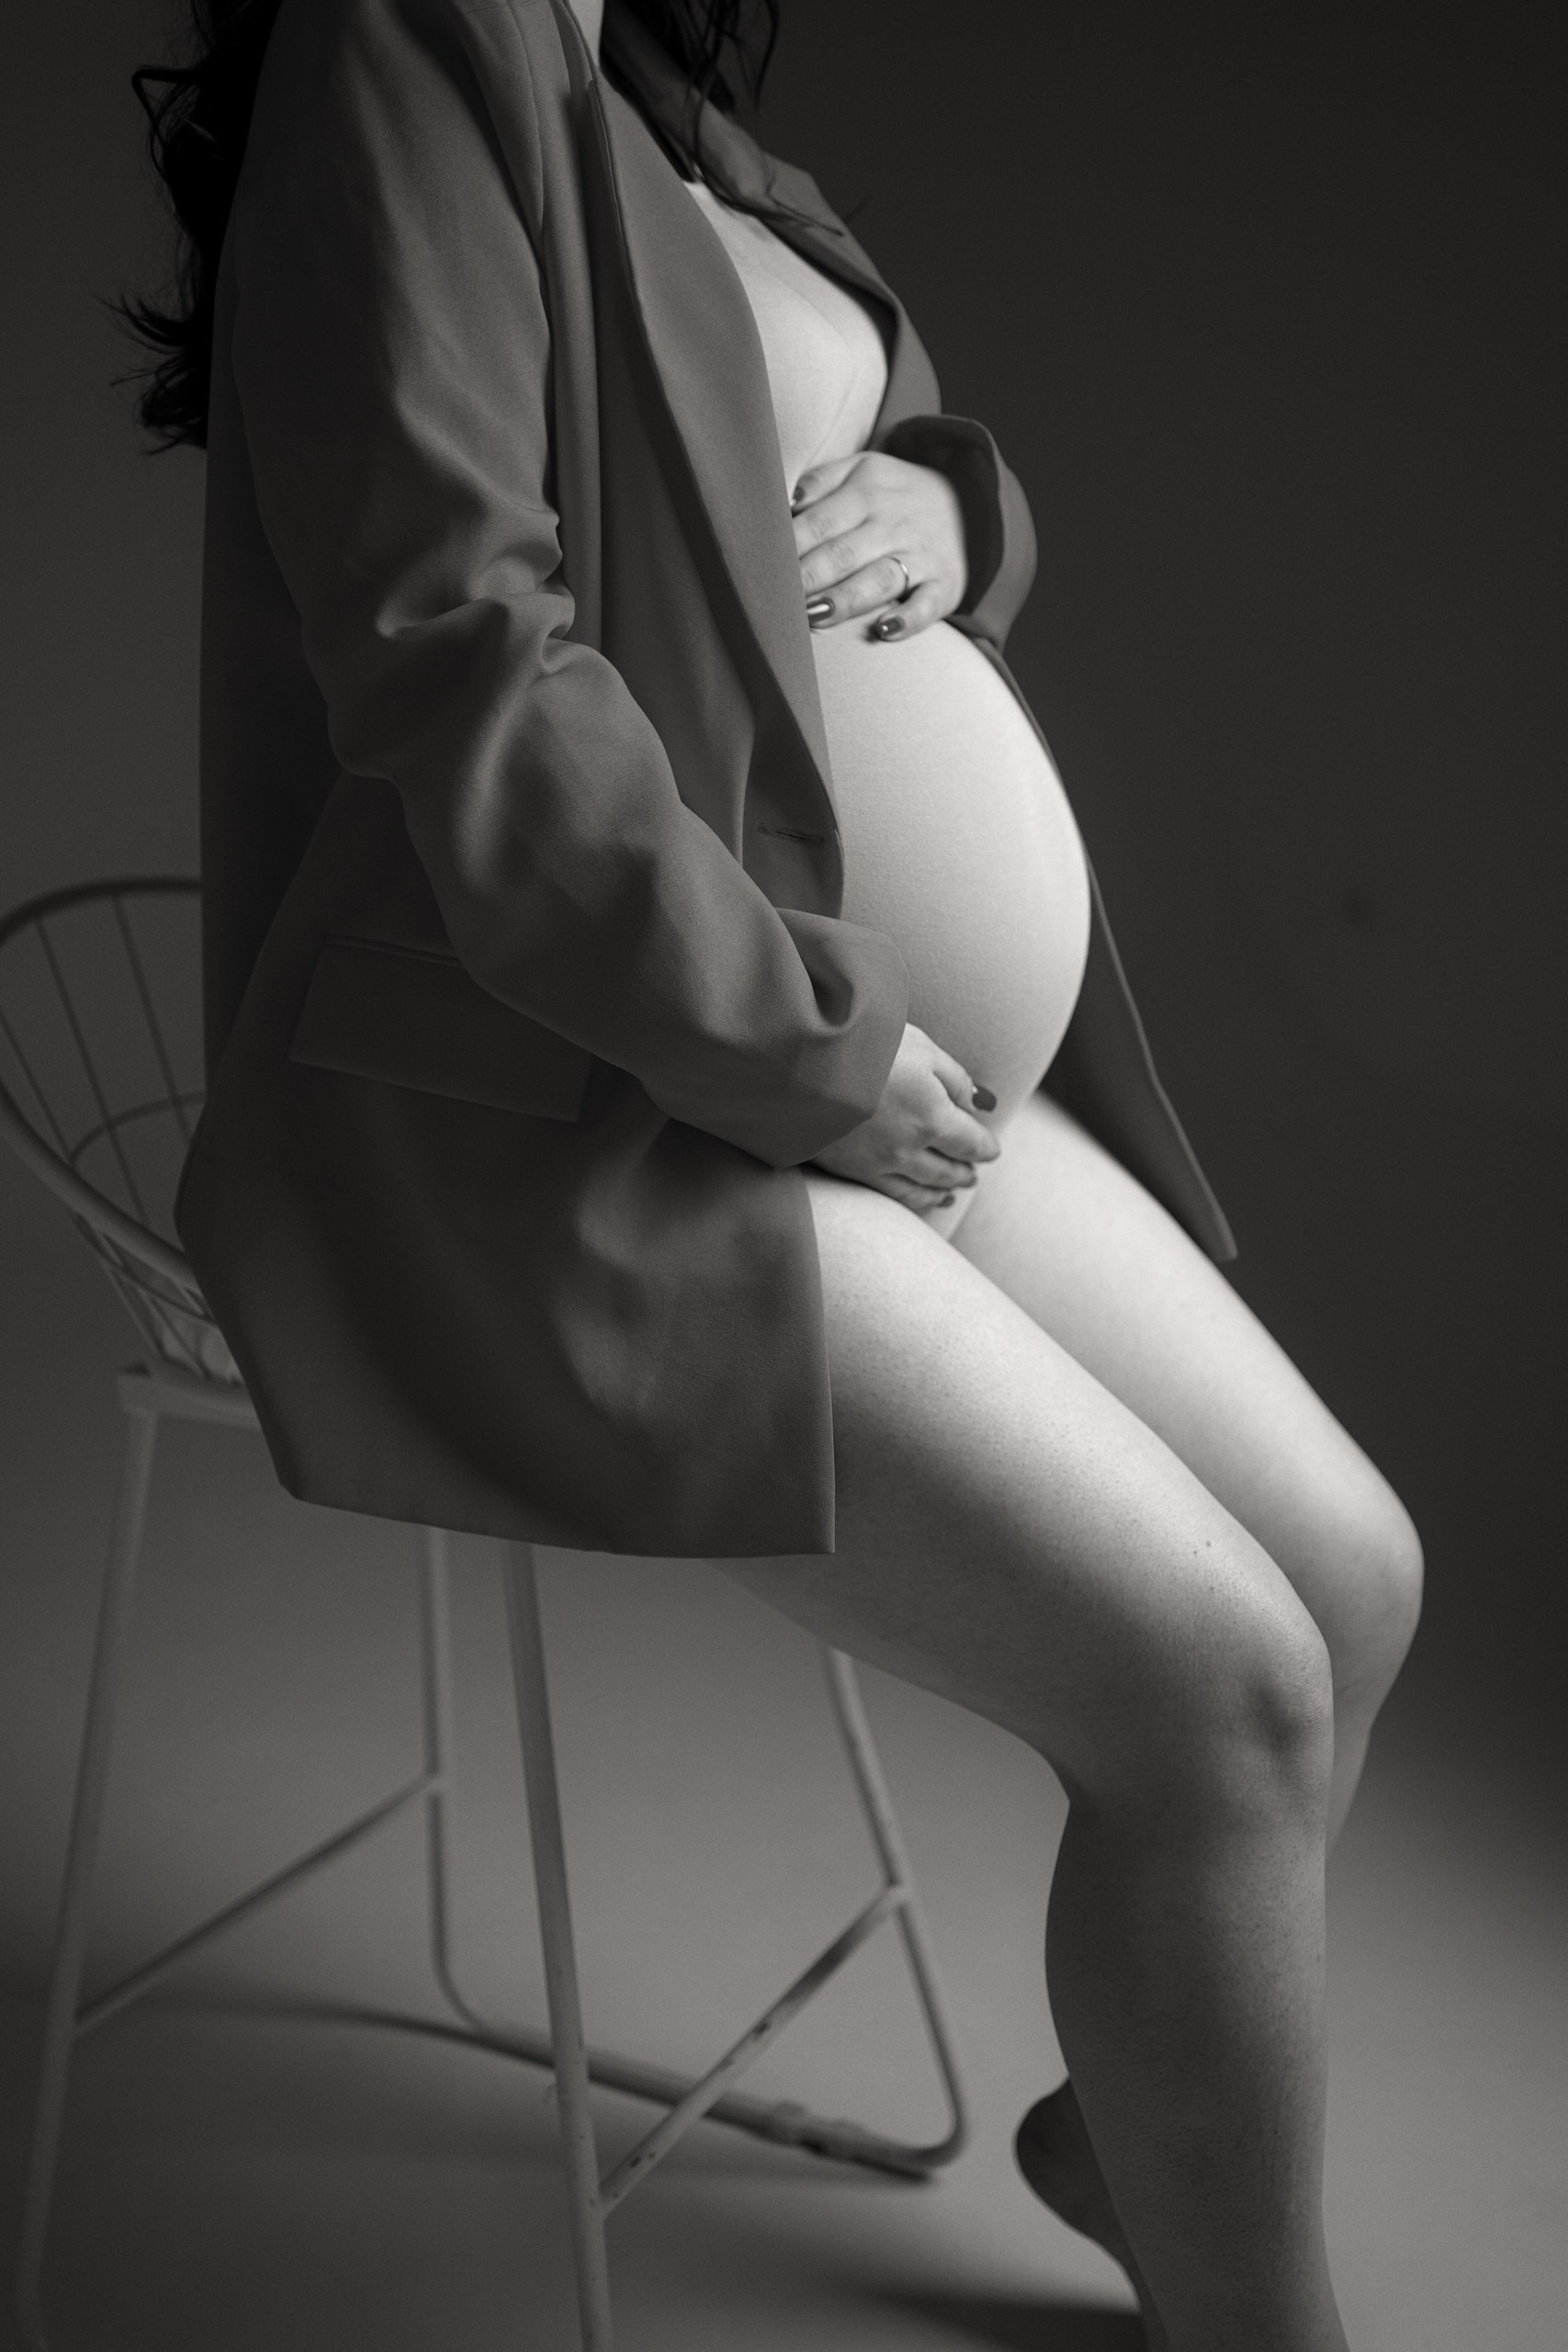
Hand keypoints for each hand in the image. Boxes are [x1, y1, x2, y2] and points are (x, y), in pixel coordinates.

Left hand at [792, 451, 965, 641]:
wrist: (968, 505)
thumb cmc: (893, 496)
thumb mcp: (861, 470)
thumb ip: (820, 481)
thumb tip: (782, 505)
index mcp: (866, 492)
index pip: (819, 521)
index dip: (787, 547)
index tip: (760, 569)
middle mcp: (892, 523)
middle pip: (843, 552)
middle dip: (808, 576)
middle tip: (775, 599)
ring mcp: (920, 556)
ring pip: (879, 579)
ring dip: (845, 599)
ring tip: (814, 615)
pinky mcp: (944, 585)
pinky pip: (927, 604)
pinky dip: (909, 620)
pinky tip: (884, 631)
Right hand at [808, 1022, 1000, 1214]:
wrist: (803, 1064)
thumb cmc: (866, 1044)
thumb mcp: (922, 1047)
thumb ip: (955, 1077)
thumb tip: (980, 1103)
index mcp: (934, 1116)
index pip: (971, 1141)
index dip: (986, 1146)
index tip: (992, 1149)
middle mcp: (911, 1148)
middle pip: (949, 1168)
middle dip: (965, 1170)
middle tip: (974, 1172)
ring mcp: (879, 1163)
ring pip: (922, 1186)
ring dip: (943, 1189)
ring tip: (954, 1192)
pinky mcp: (850, 1169)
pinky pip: (892, 1194)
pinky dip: (913, 1199)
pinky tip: (920, 1199)